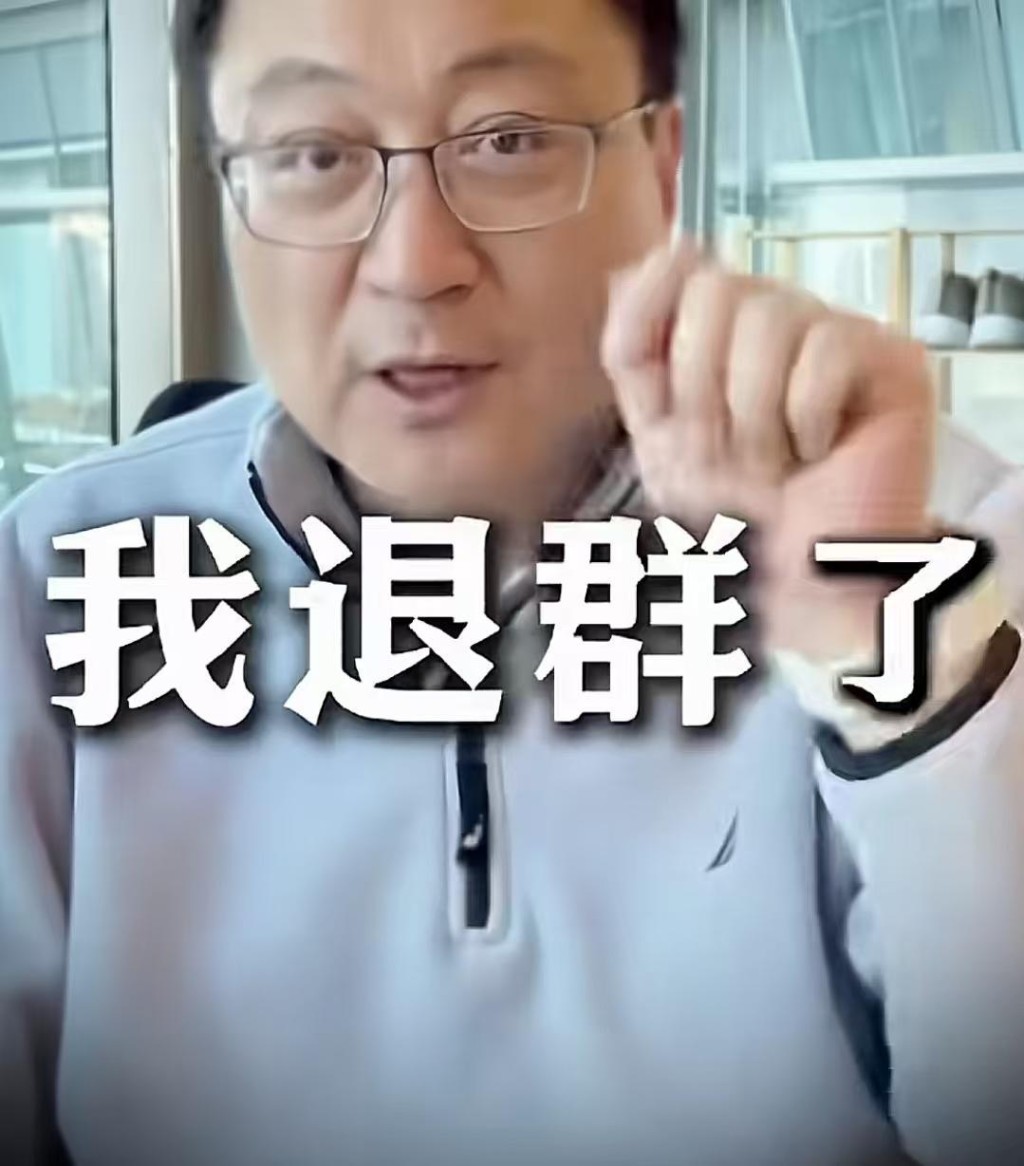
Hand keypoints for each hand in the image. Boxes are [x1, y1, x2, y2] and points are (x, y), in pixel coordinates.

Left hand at [602, 240, 936, 660]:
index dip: (649, 324)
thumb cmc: (731, 517)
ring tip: (774, 466)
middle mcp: (777, 319)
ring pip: (771, 317)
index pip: (674, 271)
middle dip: (702, 392)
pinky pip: (828, 351)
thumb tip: (639, 265)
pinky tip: (820, 453)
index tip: (658, 401)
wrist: (796, 585)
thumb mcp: (655, 433)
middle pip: (717, 289)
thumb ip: (636, 350)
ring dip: (755, 418)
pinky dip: (807, 419)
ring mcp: (837, 334)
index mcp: (718, 331)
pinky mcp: (893, 360)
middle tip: (726, 454)